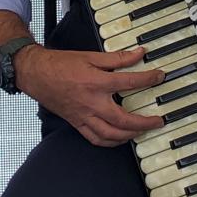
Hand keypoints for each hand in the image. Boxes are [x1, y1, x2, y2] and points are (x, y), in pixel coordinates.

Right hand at [14, 45, 165, 146]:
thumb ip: (117, 58)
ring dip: (130, 135)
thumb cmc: (60, 64)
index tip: (159, 77)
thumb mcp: (91, 56)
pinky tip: (119, 139)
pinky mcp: (76, 123)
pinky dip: (110, 142)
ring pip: (111, 134)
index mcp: (96, 83)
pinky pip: (96, 139)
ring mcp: (83, 116)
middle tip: (157, 121)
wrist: (36, 73)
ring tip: (141, 131)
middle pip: (123, 120)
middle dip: (144, 123)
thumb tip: (138, 54)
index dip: (148, 79)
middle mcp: (91, 103)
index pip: (129, 82)